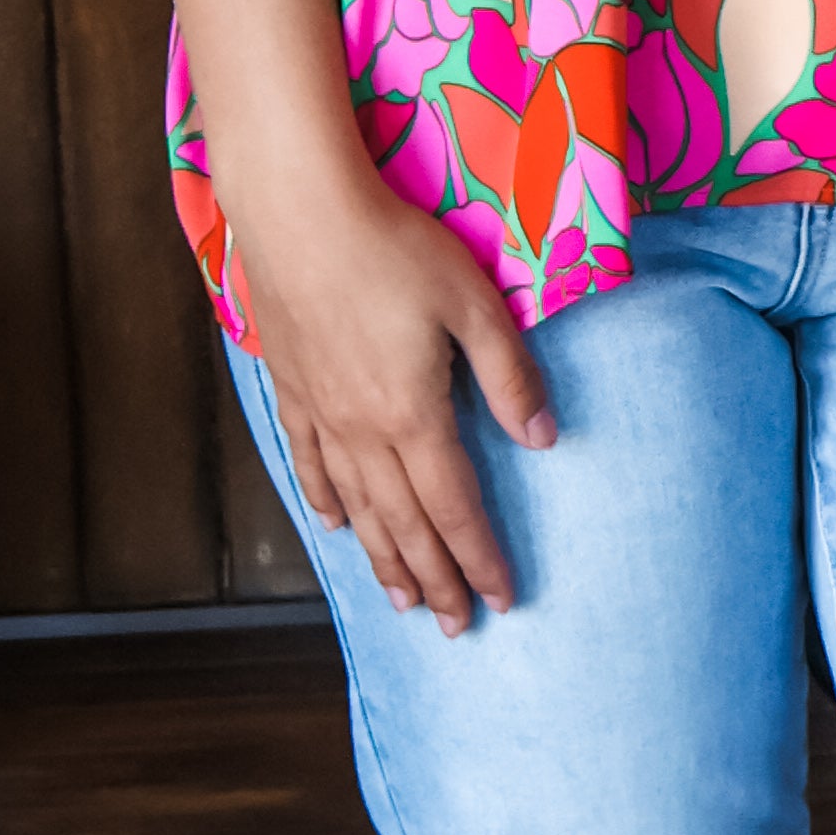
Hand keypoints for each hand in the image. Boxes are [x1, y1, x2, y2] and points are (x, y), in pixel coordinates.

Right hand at [229, 146, 554, 632]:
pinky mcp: (292, 388)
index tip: (501, 599)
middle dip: (434, 580)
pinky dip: (326, 502)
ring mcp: (321, 413)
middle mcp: (362, 430)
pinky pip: (310, 463)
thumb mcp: (473, 303)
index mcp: (413, 415)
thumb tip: (544, 441)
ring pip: (356, 507)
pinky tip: (335, 526)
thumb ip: (509, 376)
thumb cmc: (393, 246)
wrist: (297, 208)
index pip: (455, 507)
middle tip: (454, 625)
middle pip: (404, 524)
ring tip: (401, 602)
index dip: (480, 558)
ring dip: (382, 559)